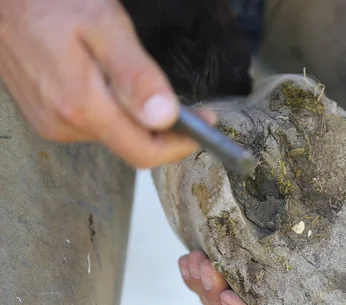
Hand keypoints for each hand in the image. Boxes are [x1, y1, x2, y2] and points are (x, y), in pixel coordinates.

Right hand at [0, 0, 214, 167]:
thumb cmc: (50, 1)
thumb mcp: (103, 25)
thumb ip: (135, 74)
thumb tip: (164, 117)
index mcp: (82, 107)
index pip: (144, 152)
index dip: (179, 145)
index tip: (203, 124)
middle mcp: (64, 124)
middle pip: (131, 146)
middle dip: (162, 130)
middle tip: (183, 102)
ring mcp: (51, 123)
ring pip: (113, 134)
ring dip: (135, 117)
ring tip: (135, 79)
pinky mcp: (45, 116)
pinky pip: (92, 123)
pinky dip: (112, 109)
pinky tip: (107, 80)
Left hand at [178, 250, 345, 304]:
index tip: (229, 298)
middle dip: (215, 298)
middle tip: (204, 269)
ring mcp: (265, 304)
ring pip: (225, 303)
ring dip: (204, 286)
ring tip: (191, 261)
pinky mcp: (258, 283)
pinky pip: (224, 284)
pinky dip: (205, 275)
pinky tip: (191, 257)